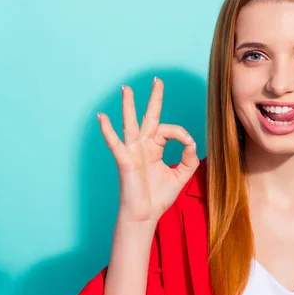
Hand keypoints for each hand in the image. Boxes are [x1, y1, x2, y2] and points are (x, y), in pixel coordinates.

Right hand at [97, 77, 198, 223]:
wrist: (145, 215)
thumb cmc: (159, 197)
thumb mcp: (182, 175)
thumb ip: (190, 159)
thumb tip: (192, 143)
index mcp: (155, 147)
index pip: (170, 130)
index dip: (183, 135)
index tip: (190, 145)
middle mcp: (143, 145)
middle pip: (149, 117)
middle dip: (154, 98)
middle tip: (157, 80)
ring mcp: (132, 152)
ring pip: (131, 124)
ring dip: (129, 106)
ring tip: (127, 88)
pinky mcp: (124, 161)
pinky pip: (115, 143)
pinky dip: (107, 130)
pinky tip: (101, 117)